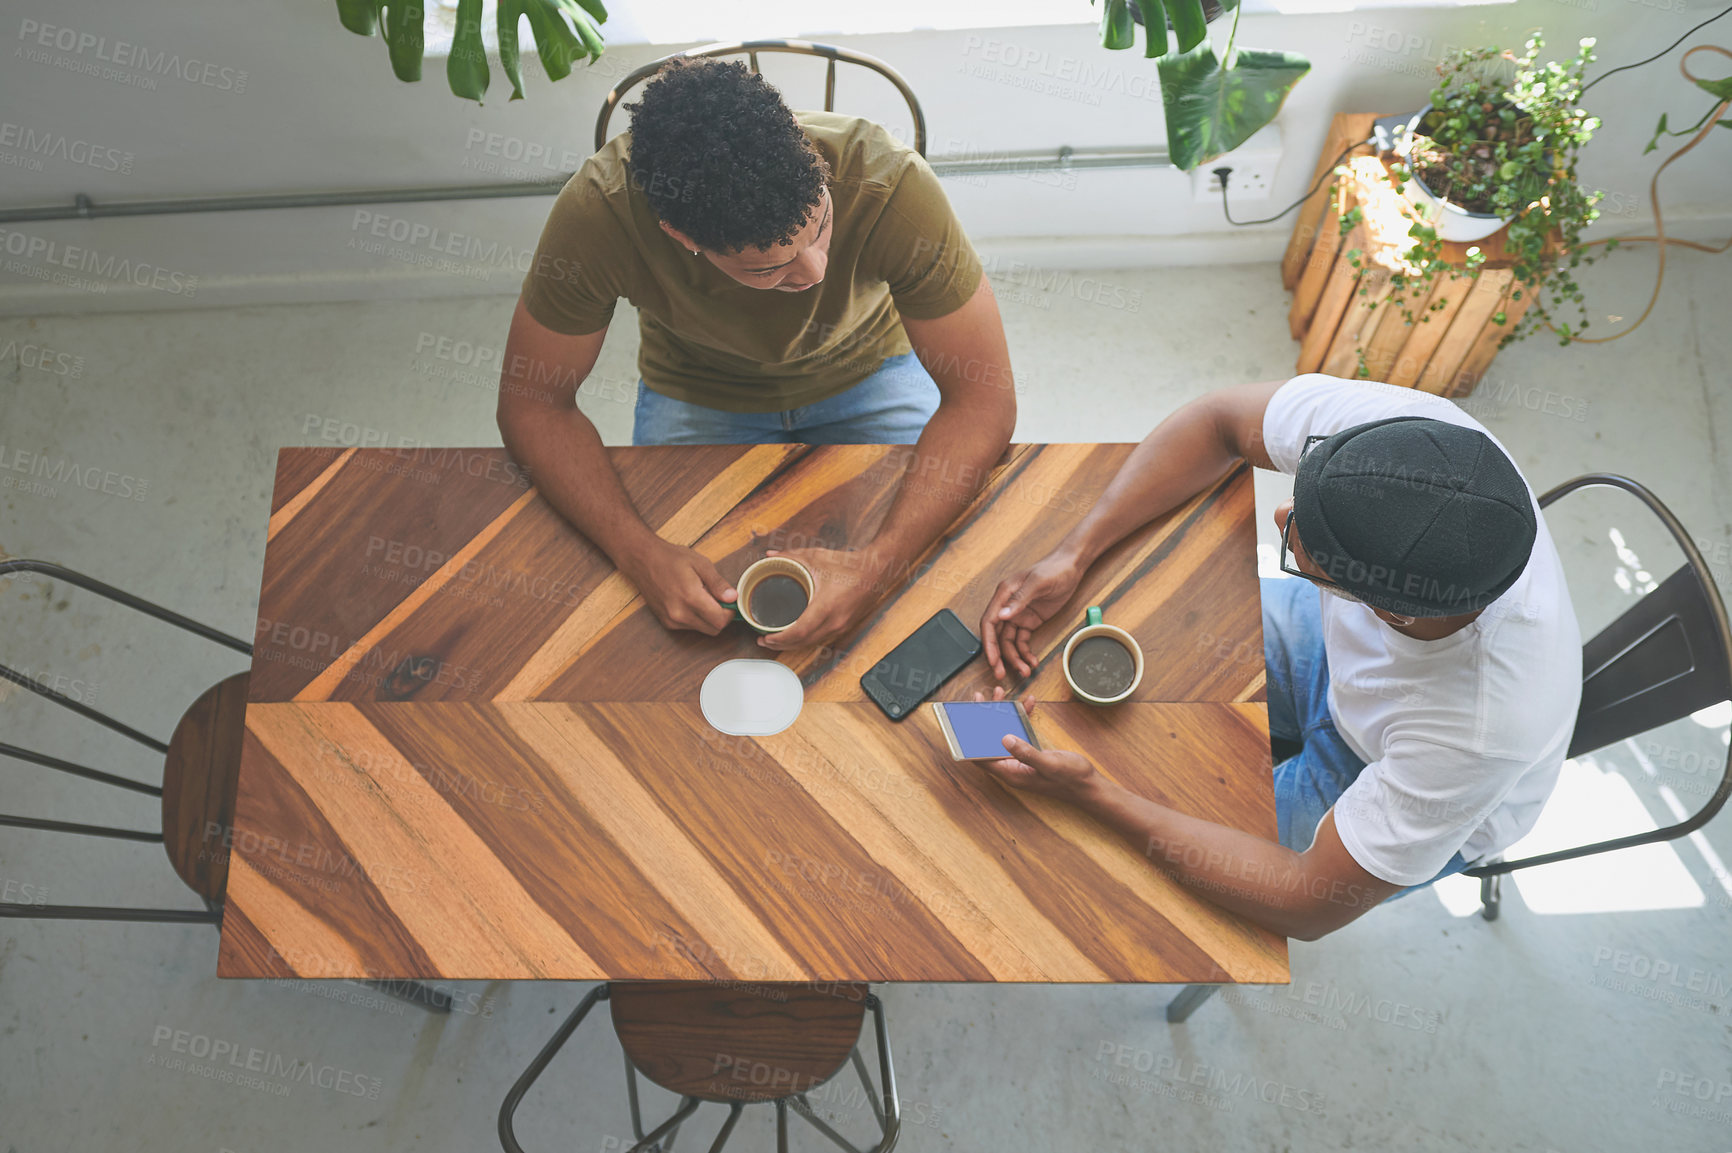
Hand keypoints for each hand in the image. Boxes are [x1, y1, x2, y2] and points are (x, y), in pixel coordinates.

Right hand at [621, 538, 737, 634]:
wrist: (643, 560)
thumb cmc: (670, 558)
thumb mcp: (700, 564)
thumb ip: (718, 583)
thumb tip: (732, 597)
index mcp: (691, 598)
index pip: (720, 620)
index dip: (730, 612)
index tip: (730, 601)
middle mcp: (680, 614)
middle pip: (713, 629)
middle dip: (720, 617)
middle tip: (717, 598)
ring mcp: (672, 620)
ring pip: (702, 629)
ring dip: (708, 618)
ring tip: (701, 596)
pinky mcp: (666, 623)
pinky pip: (689, 627)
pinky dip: (696, 618)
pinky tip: (689, 601)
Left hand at [754, 546, 877, 650]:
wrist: (876, 571)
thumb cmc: (849, 565)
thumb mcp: (816, 557)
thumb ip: (790, 557)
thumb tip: (770, 557)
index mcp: (826, 605)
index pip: (799, 632)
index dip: (780, 639)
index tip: (766, 637)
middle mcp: (835, 621)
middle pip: (803, 643)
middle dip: (782, 644)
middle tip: (764, 640)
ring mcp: (841, 626)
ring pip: (812, 643)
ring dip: (793, 644)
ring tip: (776, 639)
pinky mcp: (844, 627)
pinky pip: (821, 638)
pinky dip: (806, 640)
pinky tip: (796, 635)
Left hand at [971, 687, 1103, 804]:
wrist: (1090, 786)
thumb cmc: (1071, 779)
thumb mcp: (1049, 764)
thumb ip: (1026, 753)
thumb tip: (1004, 739)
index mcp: (1011, 773)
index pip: (980, 755)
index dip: (969, 737)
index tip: (966, 716)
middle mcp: (1012, 767)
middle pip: (989, 741)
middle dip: (984, 719)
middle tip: (984, 697)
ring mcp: (1021, 760)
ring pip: (1004, 734)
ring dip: (1002, 715)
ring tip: (1001, 694)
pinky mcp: (1031, 754)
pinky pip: (1021, 734)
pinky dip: (1022, 719)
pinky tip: (1029, 704)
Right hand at [980, 550, 1084, 679]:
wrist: (1071, 567)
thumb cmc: (1054, 569)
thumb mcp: (1038, 583)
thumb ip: (1019, 599)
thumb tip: (1002, 616)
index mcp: (1004, 594)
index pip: (989, 622)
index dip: (988, 643)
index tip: (993, 660)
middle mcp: (1008, 606)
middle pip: (996, 636)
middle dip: (998, 656)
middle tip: (1001, 673)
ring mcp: (1018, 615)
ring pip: (1010, 642)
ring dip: (1015, 657)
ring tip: (1025, 670)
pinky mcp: (1029, 621)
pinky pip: (1022, 641)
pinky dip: (1025, 652)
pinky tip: (1032, 661)